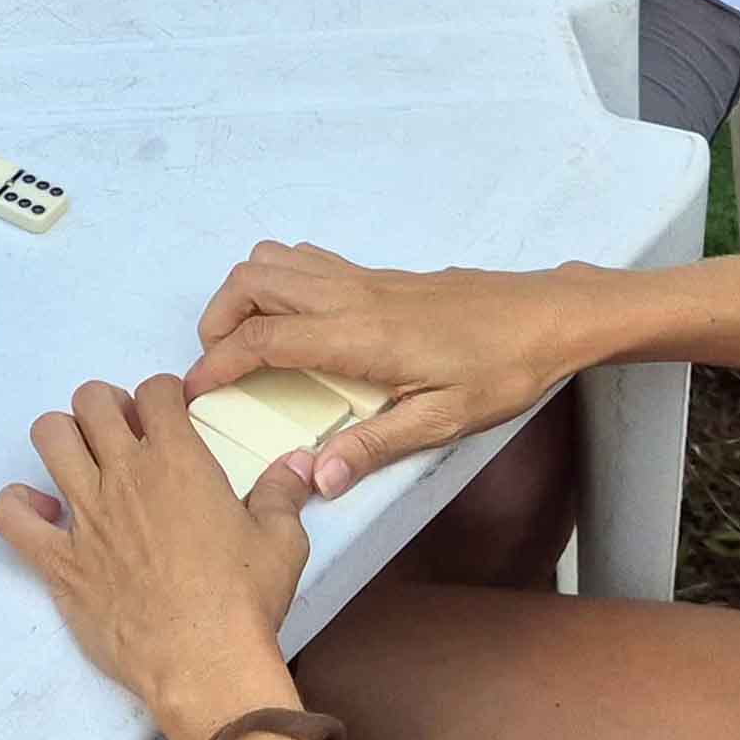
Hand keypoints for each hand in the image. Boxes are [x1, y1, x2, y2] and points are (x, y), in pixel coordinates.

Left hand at [0, 376, 310, 739]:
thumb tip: (297, 462)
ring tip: (82, 462)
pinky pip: (10, 516)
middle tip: (125, 437)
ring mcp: (85, 515)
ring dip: (63, 438)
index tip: (168, 416)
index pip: (155, 390)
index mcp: (178, 460)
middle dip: (107, 407)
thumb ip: (282, 493)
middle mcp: (124, 475)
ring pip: (49, 437)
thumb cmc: (246, 600)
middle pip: (92, 400)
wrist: (205, 663)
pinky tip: (42, 514)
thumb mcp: (282, 541)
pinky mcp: (58, 560)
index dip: (161, 396)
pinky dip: (17, 506)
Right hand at [187, 242, 602, 499]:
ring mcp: (361, 278)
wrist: (546, 317)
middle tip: (218, 367)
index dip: (216, 364)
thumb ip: (372, 447)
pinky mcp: (377, 274)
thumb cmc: (501, 370)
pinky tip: (293, 323)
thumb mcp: (442, 421)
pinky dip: (276, 281)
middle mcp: (350, 296)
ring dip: (242, 295)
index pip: (262, 339)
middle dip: (216, 320)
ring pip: (273, 260)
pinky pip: (305, 260)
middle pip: (251, 282)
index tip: (192, 393)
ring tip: (245, 344)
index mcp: (358, 336)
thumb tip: (313, 479)